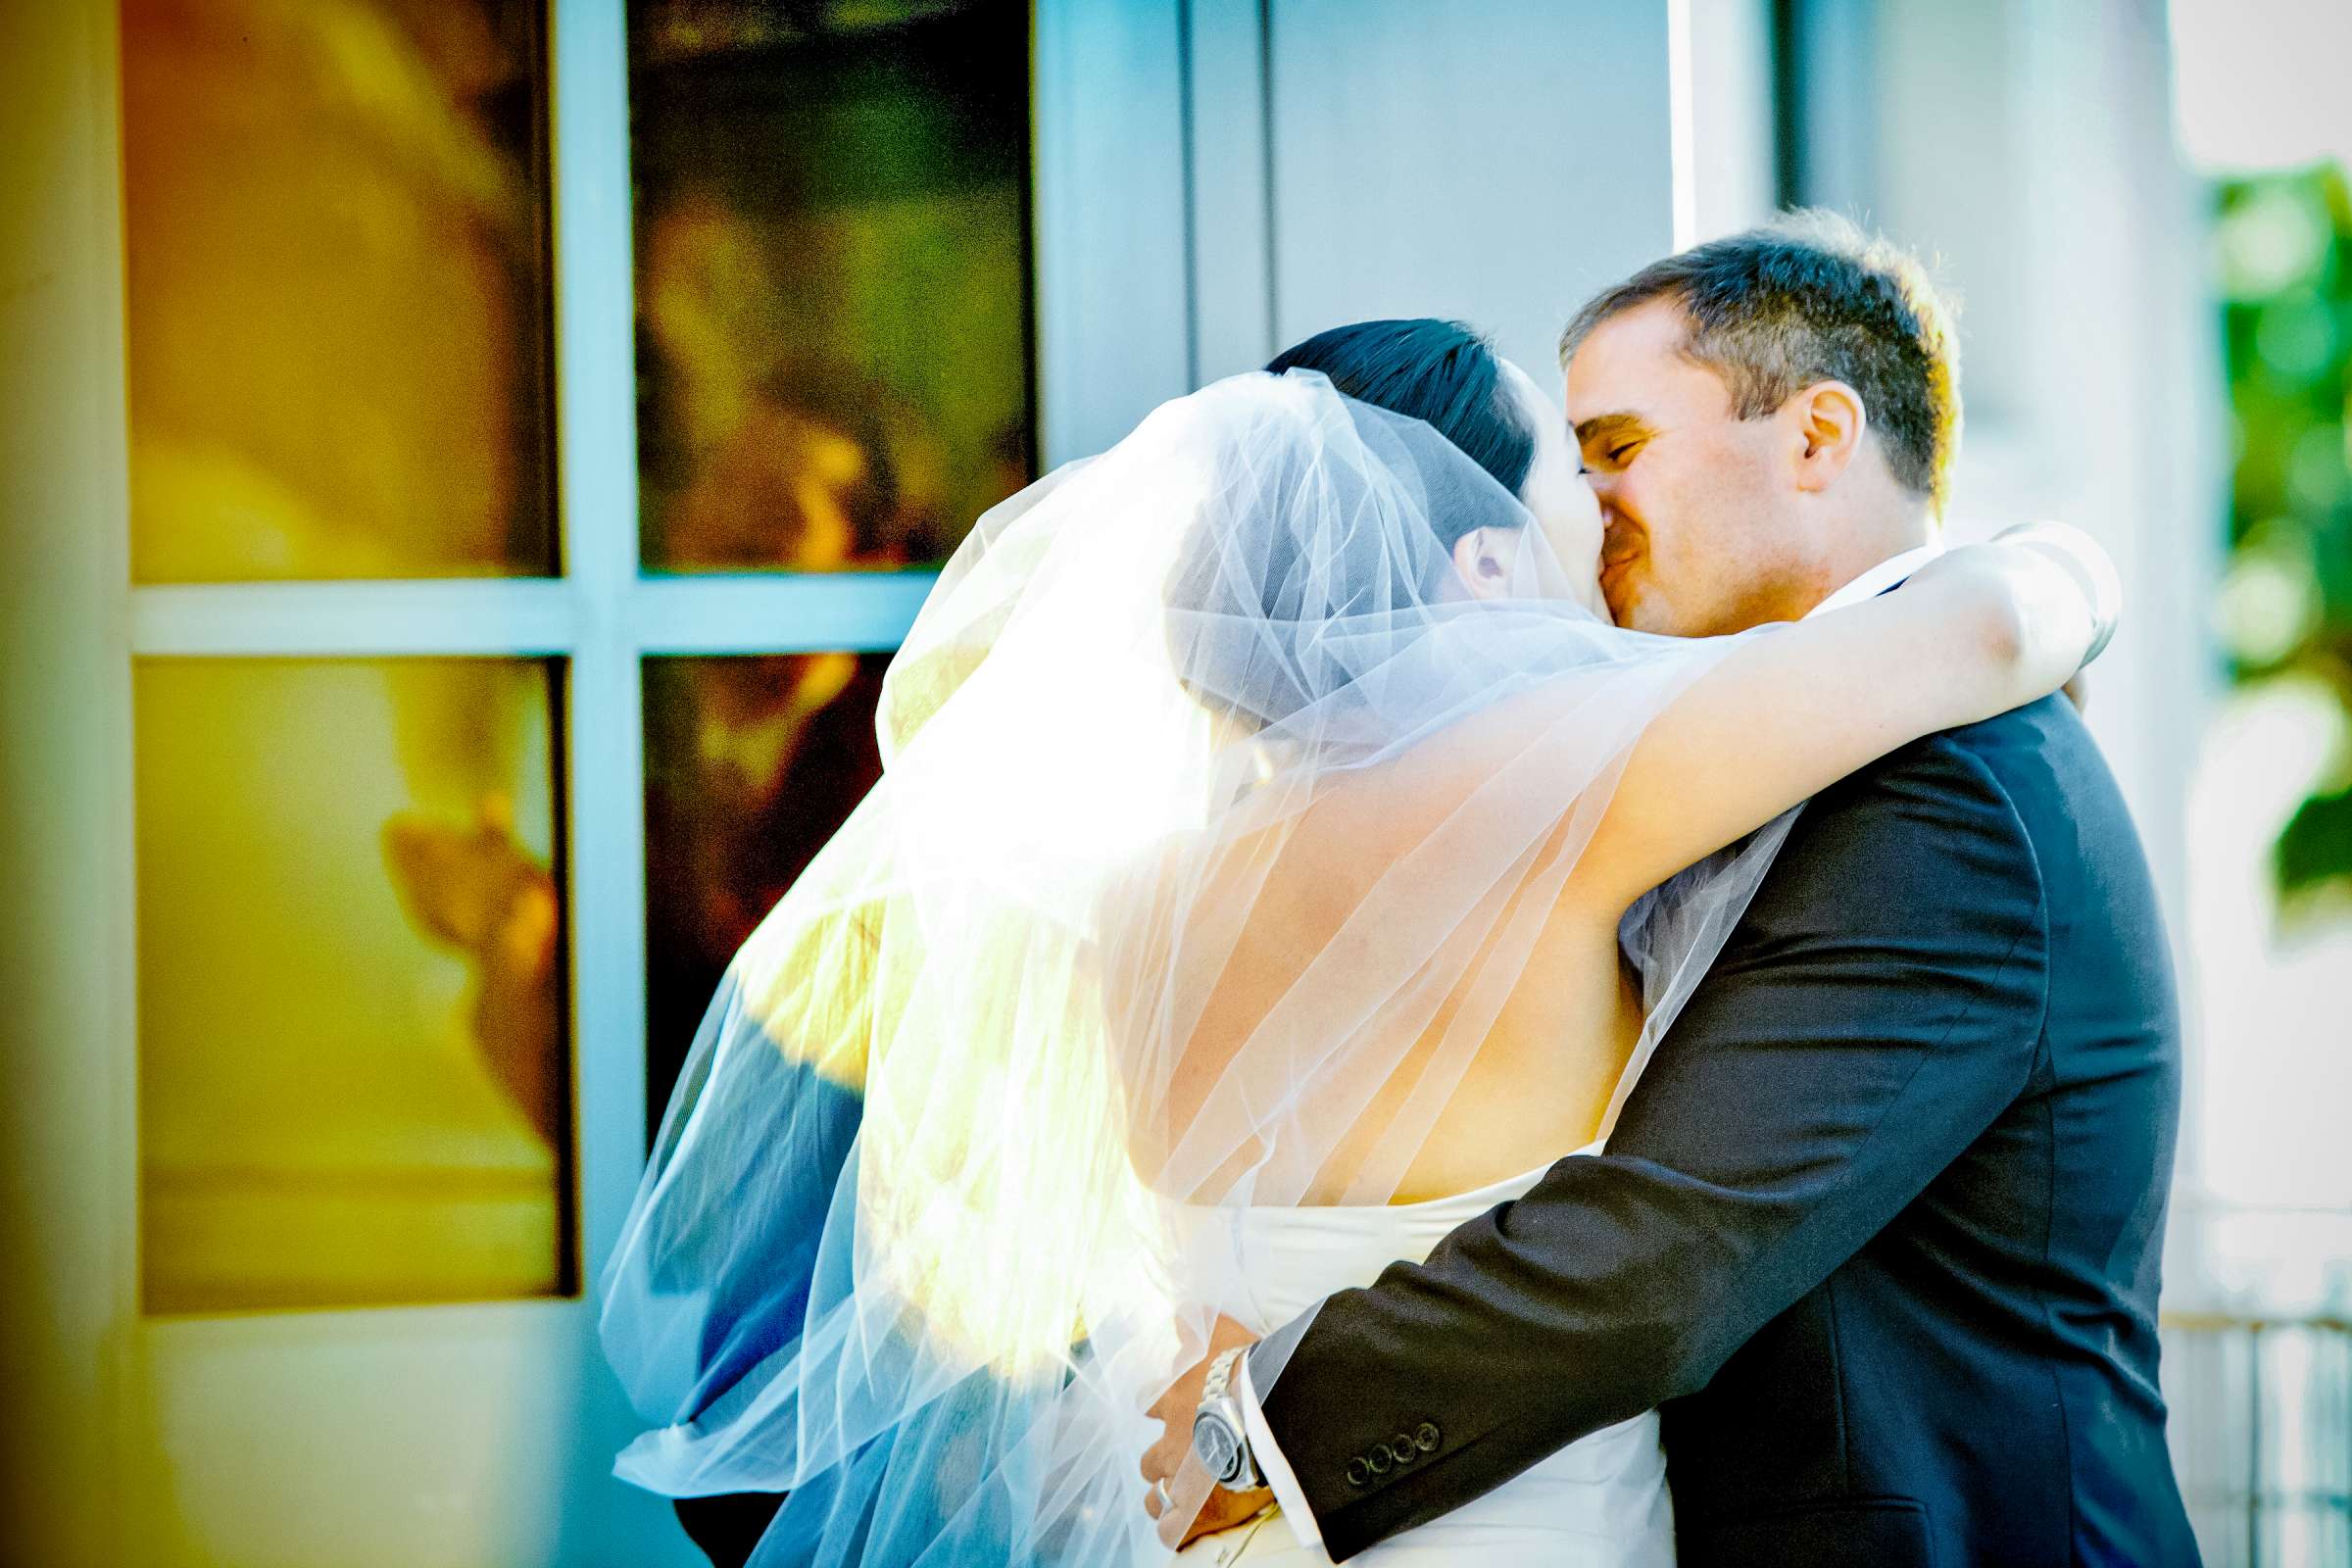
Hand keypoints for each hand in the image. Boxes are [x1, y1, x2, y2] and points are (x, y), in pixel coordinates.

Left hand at [1142, 1314, 1273, 1548]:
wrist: (1263, 1410)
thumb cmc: (1244, 1369)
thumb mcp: (1221, 1332)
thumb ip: (1200, 1319)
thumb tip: (1183, 1307)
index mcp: (1175, 1402)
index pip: (1151, 1404)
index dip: (1159, 1408)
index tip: (1166, 1410)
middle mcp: (1170, 1442)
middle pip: (1149, 1460)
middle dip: (1158, 1462)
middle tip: (1175, 1462)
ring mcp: (1181, 1479)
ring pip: (1156, 1498)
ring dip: (1162, 1499)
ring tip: (1174, 1502)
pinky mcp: (1196, 1509)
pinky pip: (1173, 1530)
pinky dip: (1175, 1531)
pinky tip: (1180, 1532)